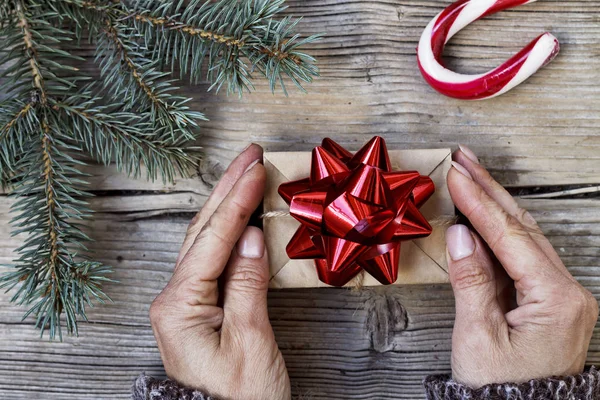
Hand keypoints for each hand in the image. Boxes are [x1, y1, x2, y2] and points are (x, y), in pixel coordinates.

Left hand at [149, 144, 290, 399]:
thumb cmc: (239, 399)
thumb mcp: (250, 342)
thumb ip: (248, 285)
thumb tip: (253, 236)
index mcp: (179, 306)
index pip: (212, 241)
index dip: (236, 203)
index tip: (256, 170)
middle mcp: (174, 298)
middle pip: (202, 231)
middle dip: (227, 189)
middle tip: (249, 154)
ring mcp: (185, 301)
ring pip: (206, 240)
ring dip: (227, 204)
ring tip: (246, 172)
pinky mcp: (200, 306)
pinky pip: (214, 258)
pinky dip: (230, 230)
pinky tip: (242, 214)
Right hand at [445, 145, 598, 387]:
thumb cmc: (501, 389)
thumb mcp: (477, 335)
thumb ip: (471, 280)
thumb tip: (461, 234)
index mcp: (557, 300)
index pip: (511, 237)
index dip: (479, 203)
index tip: (456, 175)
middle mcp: (568, 291)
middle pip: (523, 227)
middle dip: (490, 190)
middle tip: (465, 159)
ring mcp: (561, 294)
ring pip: (525, 236)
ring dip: (495, 205)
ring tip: (472, 176)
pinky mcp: (548, 299)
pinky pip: (523, 255)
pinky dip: (499, 232)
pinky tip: (482, 215)